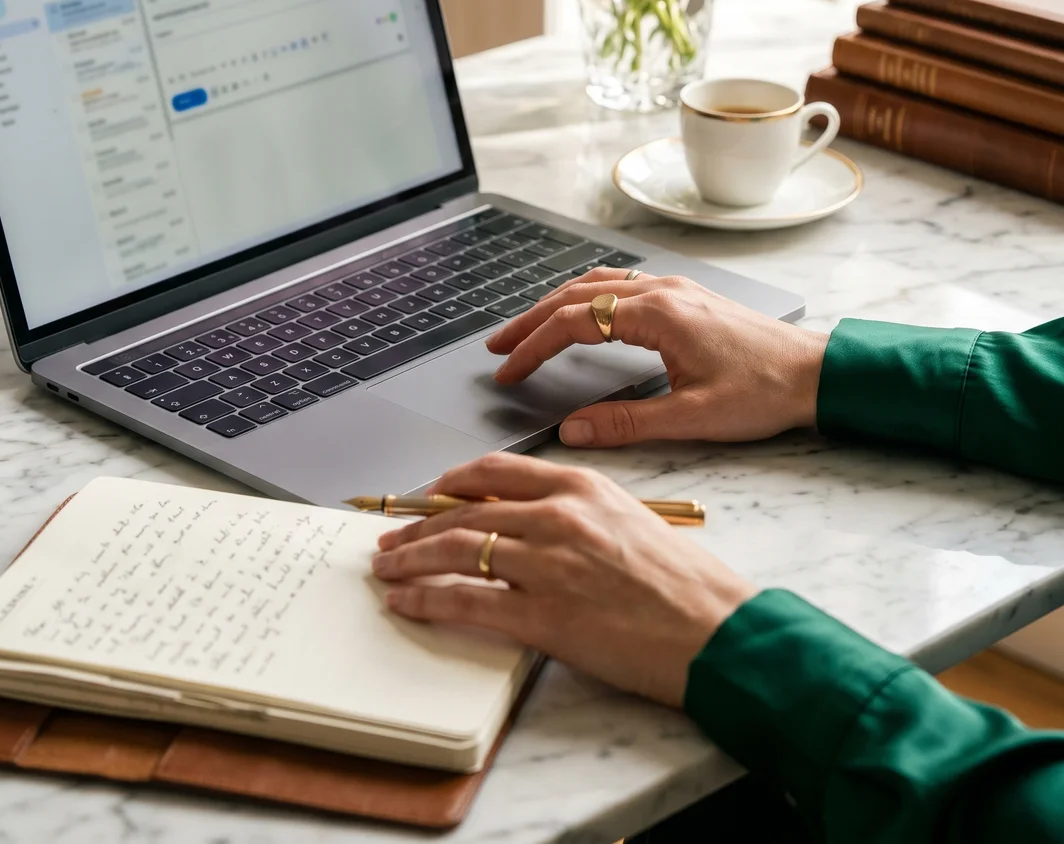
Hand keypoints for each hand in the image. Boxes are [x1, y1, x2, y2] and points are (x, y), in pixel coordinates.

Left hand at [373, 452, 756, 706]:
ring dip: (409, 558)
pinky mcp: (541, 614)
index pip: (494, 472)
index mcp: (580, 486)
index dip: (450, 482)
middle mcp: (556, 515)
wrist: (714, 630)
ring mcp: (546, 563)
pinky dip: (424, 598)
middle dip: (418, 523)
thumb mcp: (627, 521)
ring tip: (387, 566)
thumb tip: (524, 524)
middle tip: (392, 534)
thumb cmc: (684, 583)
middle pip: (463, 510)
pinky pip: (464, 600)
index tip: (429, 493)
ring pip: (454, 549)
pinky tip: (405, 601)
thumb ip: (574, 514)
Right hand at [487, 269, 827, 447]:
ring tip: (525, 330)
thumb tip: (572, 430)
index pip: (575, 323)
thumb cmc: (764, 392)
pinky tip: (579, 314)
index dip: (534, 347)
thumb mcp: (693, 418)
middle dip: (531, 320)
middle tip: (497, 347)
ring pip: (596, 284)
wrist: (816, 373)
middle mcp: (662, 292)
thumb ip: (626, 424)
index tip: (508, 371)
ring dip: (555, 305)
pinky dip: (584, 298)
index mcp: (660, 314)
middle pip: (576, 295)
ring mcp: (674, 290)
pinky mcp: (684, 297)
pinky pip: (619, 285)